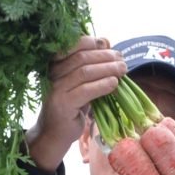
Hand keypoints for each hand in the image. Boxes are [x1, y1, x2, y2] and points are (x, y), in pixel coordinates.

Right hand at [28, 35, 122, 170]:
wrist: (54, 133)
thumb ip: (90, 65)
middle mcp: (52, 73)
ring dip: (107, 69)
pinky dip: (102, 85)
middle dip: (105, 56)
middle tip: (122, 61)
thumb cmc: (71, 106)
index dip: (92, 42)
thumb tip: (106, 43)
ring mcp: (56, 88)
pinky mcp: (63, 104)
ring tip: (122, 70)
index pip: (73, 45)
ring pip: (84, 72)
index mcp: (55, 63)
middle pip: (82, 58)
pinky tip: (114, 84)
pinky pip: (85, 90)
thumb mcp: (80, 83)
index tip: (108, 45)